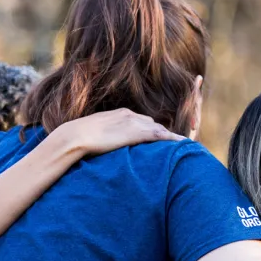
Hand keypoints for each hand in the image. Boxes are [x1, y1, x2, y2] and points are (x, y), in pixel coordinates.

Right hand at [50, 109, 184, 157]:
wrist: (75, 136)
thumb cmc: (79, 138)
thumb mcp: (96, 133)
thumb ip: (107, 135)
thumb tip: (106, 145)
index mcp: (121, 114)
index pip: (143, 121)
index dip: (153, 130)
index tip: (160, 138)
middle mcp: (131, 115)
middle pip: (154, 124)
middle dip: (164, 133)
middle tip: (176, 144)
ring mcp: (135, 122)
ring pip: (159, 129)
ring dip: (171, 138)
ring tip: (184, 146)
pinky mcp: (137, 132)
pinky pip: (161, 135)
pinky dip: (173, 139)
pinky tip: (183, 145)